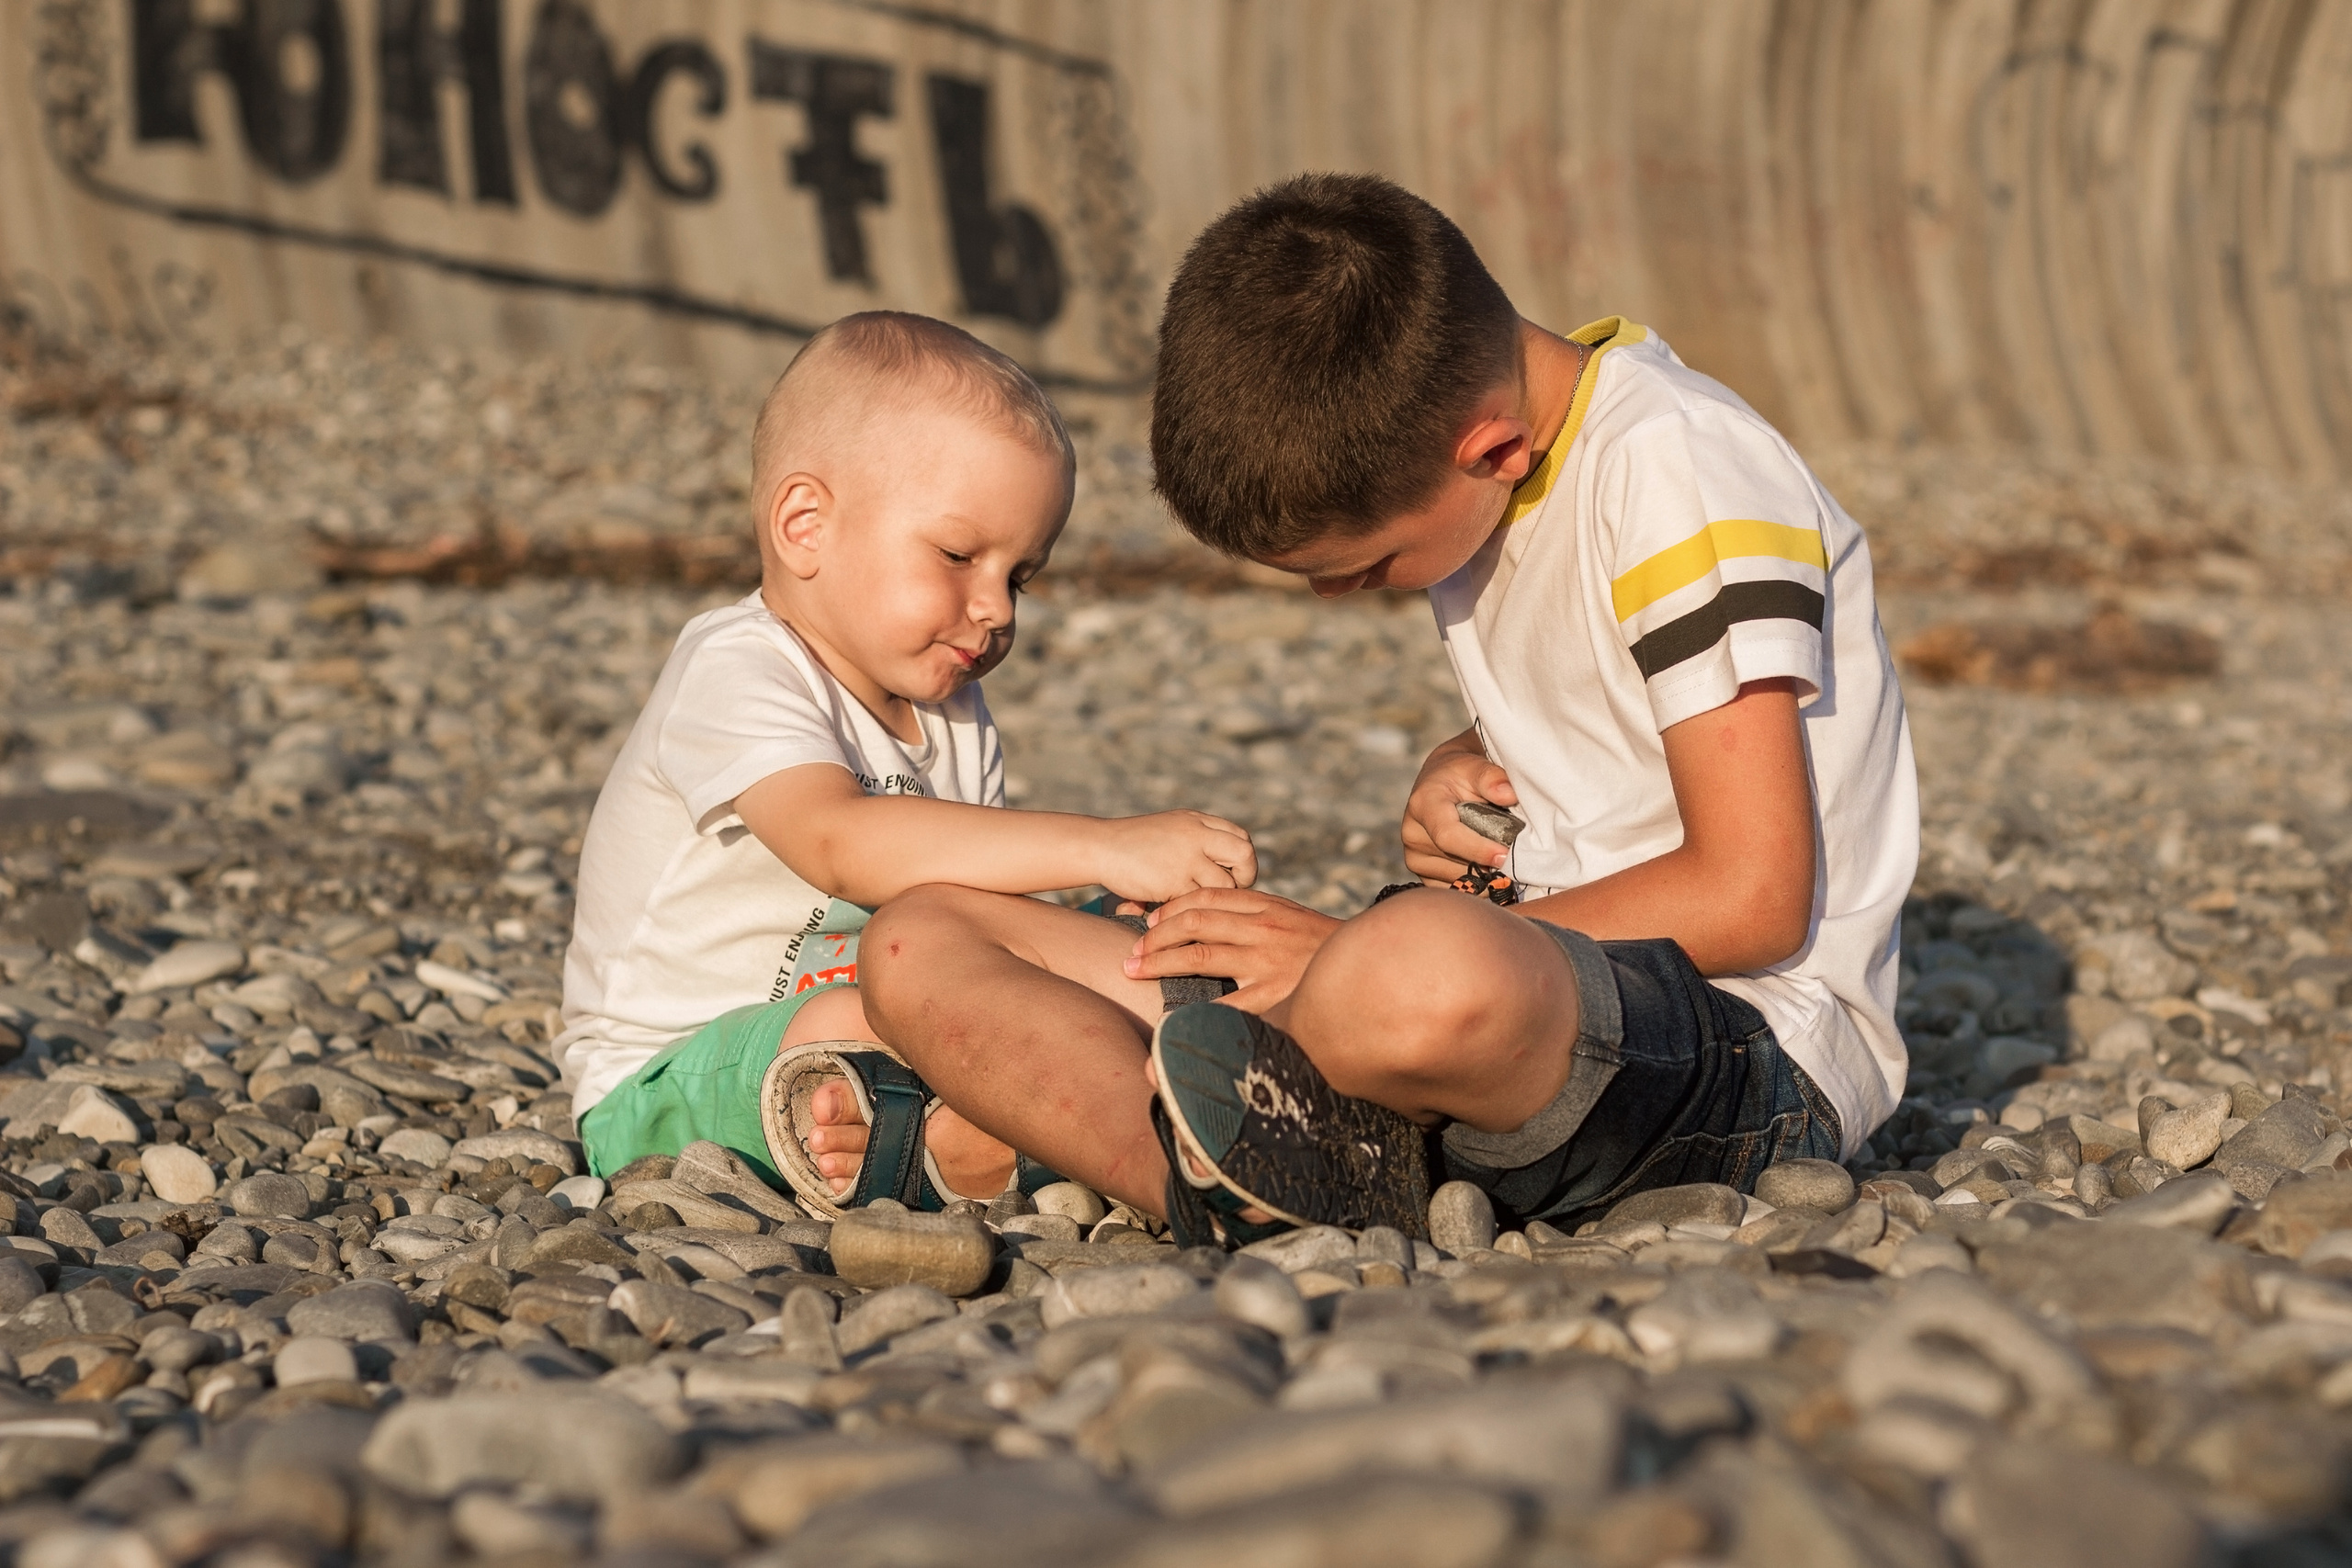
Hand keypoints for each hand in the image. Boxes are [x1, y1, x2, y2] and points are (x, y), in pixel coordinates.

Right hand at [1096, 811, 1256, 903]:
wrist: (1100, 846)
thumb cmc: (1136, 843)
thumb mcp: (1174, 828)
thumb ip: (1202, 839)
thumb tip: (1234, 865)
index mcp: (1199, 821)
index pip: (1242, 839)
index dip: (1243, 861)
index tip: (1231, 876)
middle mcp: (1197, 834)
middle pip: (1245, 855)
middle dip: (1244, 878)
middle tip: (1227, 891)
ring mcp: (1187, 857)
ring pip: (1224, 885)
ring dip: (1214, 899)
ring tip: (1193, 903)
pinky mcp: (1173, 880)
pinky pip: (1198, 902)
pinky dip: (1190, 910)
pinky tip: (1175, 909)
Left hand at [1125, 888, 1338, 1012]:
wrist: (1371, 967)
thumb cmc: (1322, 946)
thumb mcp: (1291, 917)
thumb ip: (1254, 915)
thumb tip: (1212, 918)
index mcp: (1264, 905)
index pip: (1205, 897)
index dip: (1170, 907)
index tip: (1149, 921)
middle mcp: (1261, 927)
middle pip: (1193, 922)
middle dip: (1154, 936)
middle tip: (1131, 952)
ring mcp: (1266, 960)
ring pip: (1199, 955)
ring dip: (1158, 963)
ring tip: (1132, 972)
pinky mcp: (1275, 994)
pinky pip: (1225, 1006)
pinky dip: (1194, 1014)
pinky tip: (1170, 1023)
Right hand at [1402, 732, 1519, 884]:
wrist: (1442, 783)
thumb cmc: (1462, 774)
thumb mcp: (1475, 766)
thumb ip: (1492, 777)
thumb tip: (1509, 794)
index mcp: (1423, 805)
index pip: (1448, 836)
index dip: (1478, 849)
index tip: (1505, 854)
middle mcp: (1412, 834)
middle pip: (1457, 861)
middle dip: (1487, 861)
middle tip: (1513, 853)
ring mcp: (1415, 857)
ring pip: (1459, 879)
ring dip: (1483, 874)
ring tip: (1496, 853)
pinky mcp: (1422, 875)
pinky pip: (1455, 890)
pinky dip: (1475, 884)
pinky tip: (1484, 866)